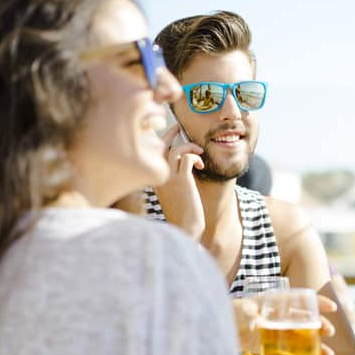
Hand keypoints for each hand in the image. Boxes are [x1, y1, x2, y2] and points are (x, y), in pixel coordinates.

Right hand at [153, 124, 204, 239]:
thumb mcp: (174, 192)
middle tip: (179, 126)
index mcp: (154, 178)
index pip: (153, 153)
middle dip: (170, 133)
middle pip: (159, 147)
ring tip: (199, 152)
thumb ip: (174, 177)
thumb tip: (185, 161)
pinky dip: (196, 156)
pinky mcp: (181, 181)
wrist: (185, 228)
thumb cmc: (183, 213)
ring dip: (188, 146)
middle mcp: (158, 176)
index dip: (161, 139)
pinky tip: (201, 165)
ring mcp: (168, 178)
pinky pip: (187, 158)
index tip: (171, 132)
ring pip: (175, 150)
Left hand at [231, 294, 337, 354]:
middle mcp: (281, 315)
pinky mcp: (271, 345)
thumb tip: (260, 325)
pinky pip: (291, 351)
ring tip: (328, 354)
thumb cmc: (231, 311)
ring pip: (302, 337)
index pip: (302, 299)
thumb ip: (252, 316)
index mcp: (277, 301)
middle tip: (330, 331)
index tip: (332, 307)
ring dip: (316, 344)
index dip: (318, 302)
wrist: (219, 324)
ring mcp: (277, 330)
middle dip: (320, 325)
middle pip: (306, 319)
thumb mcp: (243, 310)